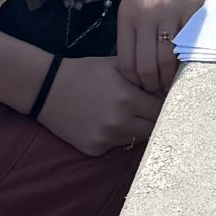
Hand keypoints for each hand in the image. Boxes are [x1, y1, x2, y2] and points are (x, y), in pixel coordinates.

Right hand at [41, 54, 163, 155]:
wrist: (46, 88)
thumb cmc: (84, 72)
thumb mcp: (117, 65)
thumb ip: (144, 75)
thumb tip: (168, 83)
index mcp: (127, 99)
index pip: (162, 108)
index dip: (164, 102)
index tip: (161, 97)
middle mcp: (119, 123)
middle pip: (154, 127)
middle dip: (154, 117)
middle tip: (148, 107)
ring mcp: (106, 139)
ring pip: (137, 138)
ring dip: (138, 127)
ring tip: (127, 113)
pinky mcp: (94, 149)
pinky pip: (117, 144)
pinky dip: (118, 135)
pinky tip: (107, 121)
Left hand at [115, 0, 215, 93]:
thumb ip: (135, 25)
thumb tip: (139, 60)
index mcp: (127, 15)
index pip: (127, 63)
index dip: (135, 83)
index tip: (145, 91)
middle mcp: (145, 17)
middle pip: (146, 67)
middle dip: (153, 87)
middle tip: (162, 95)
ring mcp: (169, 13)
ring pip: (168, 61)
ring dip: (172, 79)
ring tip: (176, 85)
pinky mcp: (193, 8)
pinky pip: (189, 43)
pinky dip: (189, 60)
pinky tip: (190, 65)